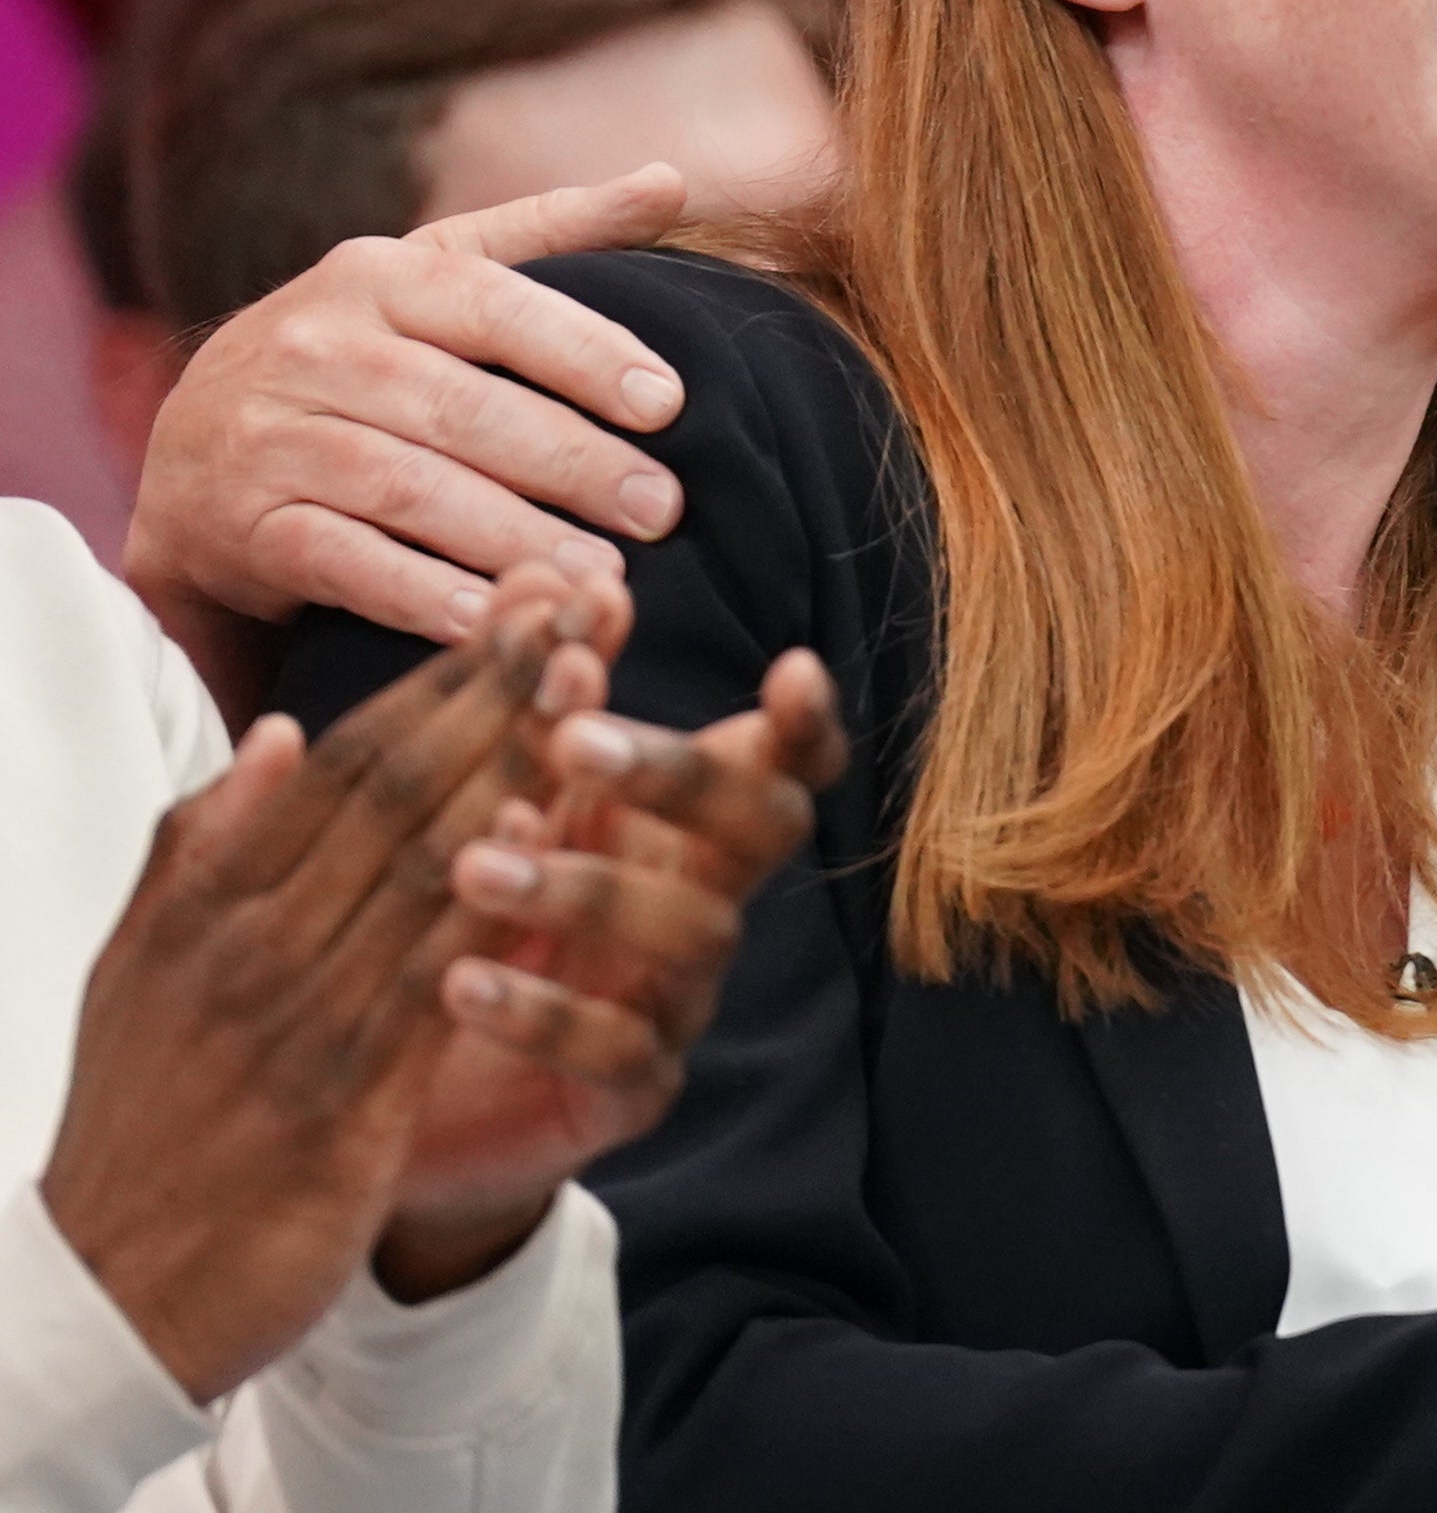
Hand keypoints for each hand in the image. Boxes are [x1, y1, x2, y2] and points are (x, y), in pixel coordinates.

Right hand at [37, 572, 615, 1401]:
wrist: (107, 1296)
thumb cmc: (147, 1115)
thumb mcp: (145, 966)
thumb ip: (208, 846)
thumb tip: (271, 731)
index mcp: (206, 899)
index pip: (343, 759)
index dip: (443, 675)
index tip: (523, 607)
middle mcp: (249, 941)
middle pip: (391, 787)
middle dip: (493, 688)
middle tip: (577, 604)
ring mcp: (294, 1018)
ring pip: (420, 862)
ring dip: (513, 764)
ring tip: (592, 682)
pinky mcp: (342, 1104)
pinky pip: (426, 981)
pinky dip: (485, 904)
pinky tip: (553, 840)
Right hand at [126, 167, 692, 662]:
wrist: (196, 451)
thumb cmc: (360, 356)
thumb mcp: (437, 276)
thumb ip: (552, 233)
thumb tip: (672, 182)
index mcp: (375, 275)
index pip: (493, 304)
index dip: (584, 352)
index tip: (670, 404)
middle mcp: (313, 347)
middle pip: (459, 407)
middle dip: (570, 461)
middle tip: (662, 508)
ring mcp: (268, 437)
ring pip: (405, 488)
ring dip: (511, 536)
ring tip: (601, 575)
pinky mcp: (240, 526)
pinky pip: (338, 560)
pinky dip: (416, 594)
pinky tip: (490, 617)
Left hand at [377, 649, 849, 1296]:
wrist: (399, 1098)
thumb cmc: (457, 917)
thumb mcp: (486, 801)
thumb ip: (524, 703)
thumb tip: (549, 573)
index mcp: (676, 821)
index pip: (774, 761)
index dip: (802, 722)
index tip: (790, 667)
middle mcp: (702, 898)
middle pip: (760, 828)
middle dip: (681, 775)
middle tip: (575, 740)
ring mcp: (676, 998)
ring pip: (692, 933)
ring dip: (587, 886)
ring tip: (474, 861)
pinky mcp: (628, 1094)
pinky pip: (618, 1051)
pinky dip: (544, 1010)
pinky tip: (458, 978)